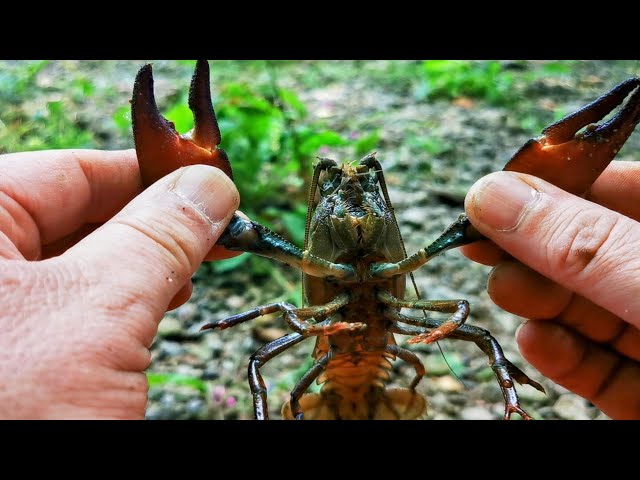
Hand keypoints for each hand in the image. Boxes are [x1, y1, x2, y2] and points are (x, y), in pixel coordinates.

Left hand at [0, 149, 238, 418]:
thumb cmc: (12, 413)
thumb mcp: (99, 313)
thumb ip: (159, 237)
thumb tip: (210, 188)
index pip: (72, 171)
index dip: (151, 175)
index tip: (210, 186)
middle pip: (77, 212)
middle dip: (153, 224)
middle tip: (214, 233)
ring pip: (80, 259)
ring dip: (142, 263)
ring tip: (185, 275)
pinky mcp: (13, 345)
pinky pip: (74, 303)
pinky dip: (122, 299)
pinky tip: (153, 303)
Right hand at [461, 160, 639, 419]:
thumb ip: (578, 244)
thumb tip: (490, 195)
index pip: (614, 188)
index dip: (550, 186)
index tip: (488, 195)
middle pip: (592, 252)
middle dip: (535, 251)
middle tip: (485, 251)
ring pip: (590, 311)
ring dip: (541, 303)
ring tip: (508, 294)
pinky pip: (601, 369)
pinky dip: (564, 356)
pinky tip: (536, 341)